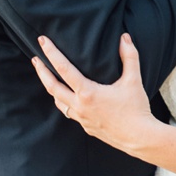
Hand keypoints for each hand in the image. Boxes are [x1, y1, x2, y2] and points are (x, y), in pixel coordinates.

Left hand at [32, 34, 157, 154]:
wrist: (139, 138)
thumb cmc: (136, 109)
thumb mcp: (133, 80)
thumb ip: (129, 56)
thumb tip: (125, 37)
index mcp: (88, 93)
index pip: (63, 68)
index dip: (51, 53)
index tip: (42, 41)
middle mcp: (80, 106)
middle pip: (52, 87)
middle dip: (42, 71)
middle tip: (35, 59)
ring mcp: (82, 118)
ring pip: (58, 102)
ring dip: (51, 88)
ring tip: (48, 78)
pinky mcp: (87, 127)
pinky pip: (70, 112)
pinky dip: (65, 102)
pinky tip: (68, 98)